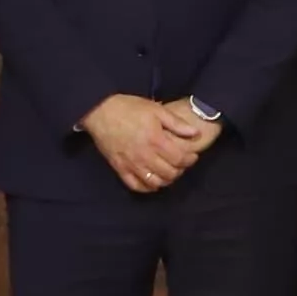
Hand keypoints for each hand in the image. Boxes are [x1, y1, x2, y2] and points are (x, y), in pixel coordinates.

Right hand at [83, 92, 216, 194]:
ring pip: (155, 183)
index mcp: (156, 140)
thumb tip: (195, 133)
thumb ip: (177, 124)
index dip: (190, 160)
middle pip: (169, 173)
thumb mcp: (156, 110)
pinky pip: (136, 186)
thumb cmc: (129, 108)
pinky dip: (147, 188)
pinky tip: (152, 181)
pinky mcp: (120, 168)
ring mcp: (132, 164)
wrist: (100, 111)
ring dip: (166, 180)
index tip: (192, 156)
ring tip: (168, 172)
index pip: (179, 159)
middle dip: (180, 170)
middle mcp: (145, 156)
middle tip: (181, 164)